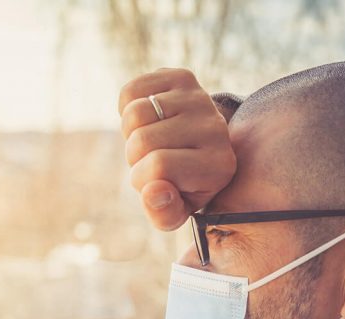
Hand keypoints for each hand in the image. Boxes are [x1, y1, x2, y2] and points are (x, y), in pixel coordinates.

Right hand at [118, 68, 236, 230]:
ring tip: (148, 140)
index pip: (158, 166)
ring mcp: (200, 100)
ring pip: (135, 114)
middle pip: (142, 139)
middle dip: (134, 157)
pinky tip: (146, 120)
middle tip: (149, 160)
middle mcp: (215, 129)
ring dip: (129, 133)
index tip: (154, 182)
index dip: (142, 178)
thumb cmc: (181, 185)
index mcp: (218, 167)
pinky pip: (131, 90)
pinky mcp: (183, 78)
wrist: (197, 148)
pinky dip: (126, 108)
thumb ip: (163, 213)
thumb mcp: (174, 209)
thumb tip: (153, 191)